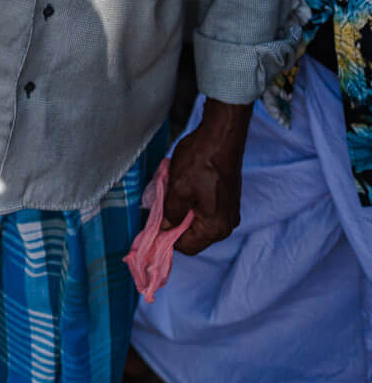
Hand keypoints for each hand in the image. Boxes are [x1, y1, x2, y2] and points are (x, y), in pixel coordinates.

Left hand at [164, 98, 251, 254]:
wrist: (222, 135)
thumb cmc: (201, 161)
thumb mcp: (177, 189)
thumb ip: (170, 214)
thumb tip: (165, 228)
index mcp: (215, 227)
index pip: (187, 247)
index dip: (167, 238)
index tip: (154, 225)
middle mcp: (226, 223)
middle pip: (194, 235)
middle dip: (175, 221)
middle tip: (161, 203)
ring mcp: (229, 211)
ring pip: (198, 220)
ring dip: (182, 209)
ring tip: (172, 190)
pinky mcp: (227, 198)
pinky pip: (206, 209)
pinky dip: (192, 201)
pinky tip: (183, 185)